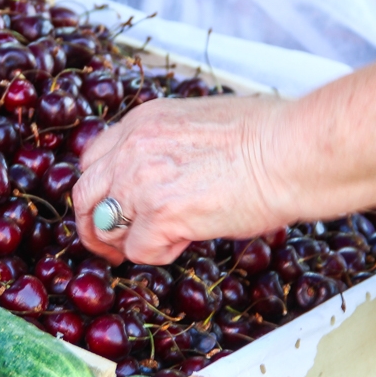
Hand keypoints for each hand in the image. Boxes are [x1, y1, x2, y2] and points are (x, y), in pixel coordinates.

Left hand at [72, 95, 291, 264]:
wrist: (291, 151)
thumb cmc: (269, 136)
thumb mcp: (202, 123)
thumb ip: (171, 145)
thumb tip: (171, 174)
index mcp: (143, 121)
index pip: (95, 158)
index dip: (102, 188)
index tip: (113, 206)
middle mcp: (133, 147)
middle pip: (84, 195)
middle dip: (93, 225)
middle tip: (111, 246)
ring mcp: (140, 181)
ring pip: (104, 228)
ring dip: (127, 243)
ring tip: (160, 243)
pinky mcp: (159, 214)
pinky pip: (139, 251)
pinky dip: (159, 254)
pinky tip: (186, 241)